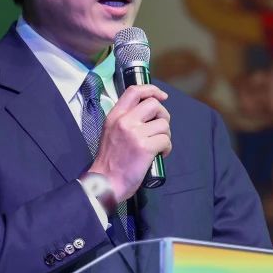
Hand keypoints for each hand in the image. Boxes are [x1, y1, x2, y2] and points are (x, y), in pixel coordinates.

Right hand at [85, 84, 171, 202]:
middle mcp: (125, 121)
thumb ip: (125, 119)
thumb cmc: (111, 160)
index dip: (151, 90)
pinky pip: (166, 140)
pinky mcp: (145, 148)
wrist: (106, 182)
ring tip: (158, 146)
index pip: (134, 91)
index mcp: (115, 116)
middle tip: (160, 129)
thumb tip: (148, 112)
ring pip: (164, 124)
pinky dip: (167, 148)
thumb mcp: (111, 132)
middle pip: (154, 105)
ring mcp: (135, 134)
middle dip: (163, 116)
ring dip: (165, 135)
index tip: (162, 96)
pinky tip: (159, 155)